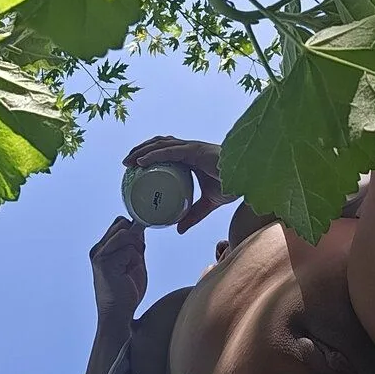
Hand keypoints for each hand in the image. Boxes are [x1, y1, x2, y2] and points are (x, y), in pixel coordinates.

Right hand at [89, 216, 147, 327]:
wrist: (118, 315)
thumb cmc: (126, 291)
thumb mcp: (134, 261)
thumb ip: (135, 244)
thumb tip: (140, 226)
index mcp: (102, 248)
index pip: (119, 223)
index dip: (133, 231)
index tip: (138, 248)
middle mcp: (98, 249)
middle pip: (122, 224)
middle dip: (135, 238)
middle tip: (135, 260)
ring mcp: (99, 255)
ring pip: (126, 234)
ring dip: (136, 250)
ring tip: (131, 267)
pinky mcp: (105, 263)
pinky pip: (129, 250)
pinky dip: (135, 260)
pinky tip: (127, 274)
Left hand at [122, 135, 239, 233]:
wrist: (249, 179)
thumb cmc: (231, 186)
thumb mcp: (208, 204)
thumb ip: (194, 215)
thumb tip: (178, 229)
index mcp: (190, 157)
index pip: (164, 149)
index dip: (148, 153)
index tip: (133, 165)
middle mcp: (189, 148)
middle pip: (158, 144)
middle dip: (140, 150)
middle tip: (126, 165)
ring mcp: (192, 148)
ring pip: (160, 144)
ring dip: (141, 150)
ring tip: (128, 162)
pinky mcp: (195, 151)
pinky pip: (169, 151)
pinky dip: (153, 155)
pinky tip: (141, 161)